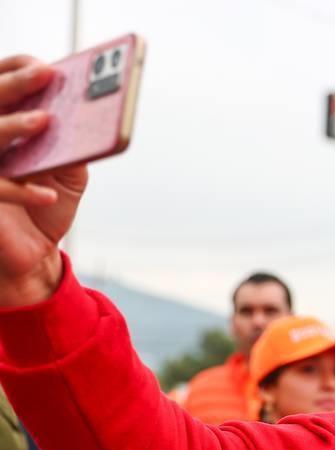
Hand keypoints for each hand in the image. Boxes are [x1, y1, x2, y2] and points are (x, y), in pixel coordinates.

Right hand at [0, 55, 88, 304]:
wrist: (31, 259)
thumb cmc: (46, 208)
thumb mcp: (66, 172)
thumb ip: (71, 144)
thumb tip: (88, 116)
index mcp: (2, 128)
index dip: (13, 71)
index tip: (43, 67)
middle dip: (14, 84)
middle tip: (45, 74)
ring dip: (13, 126)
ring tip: (43, 121)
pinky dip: (23, 192)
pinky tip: (47, 195)